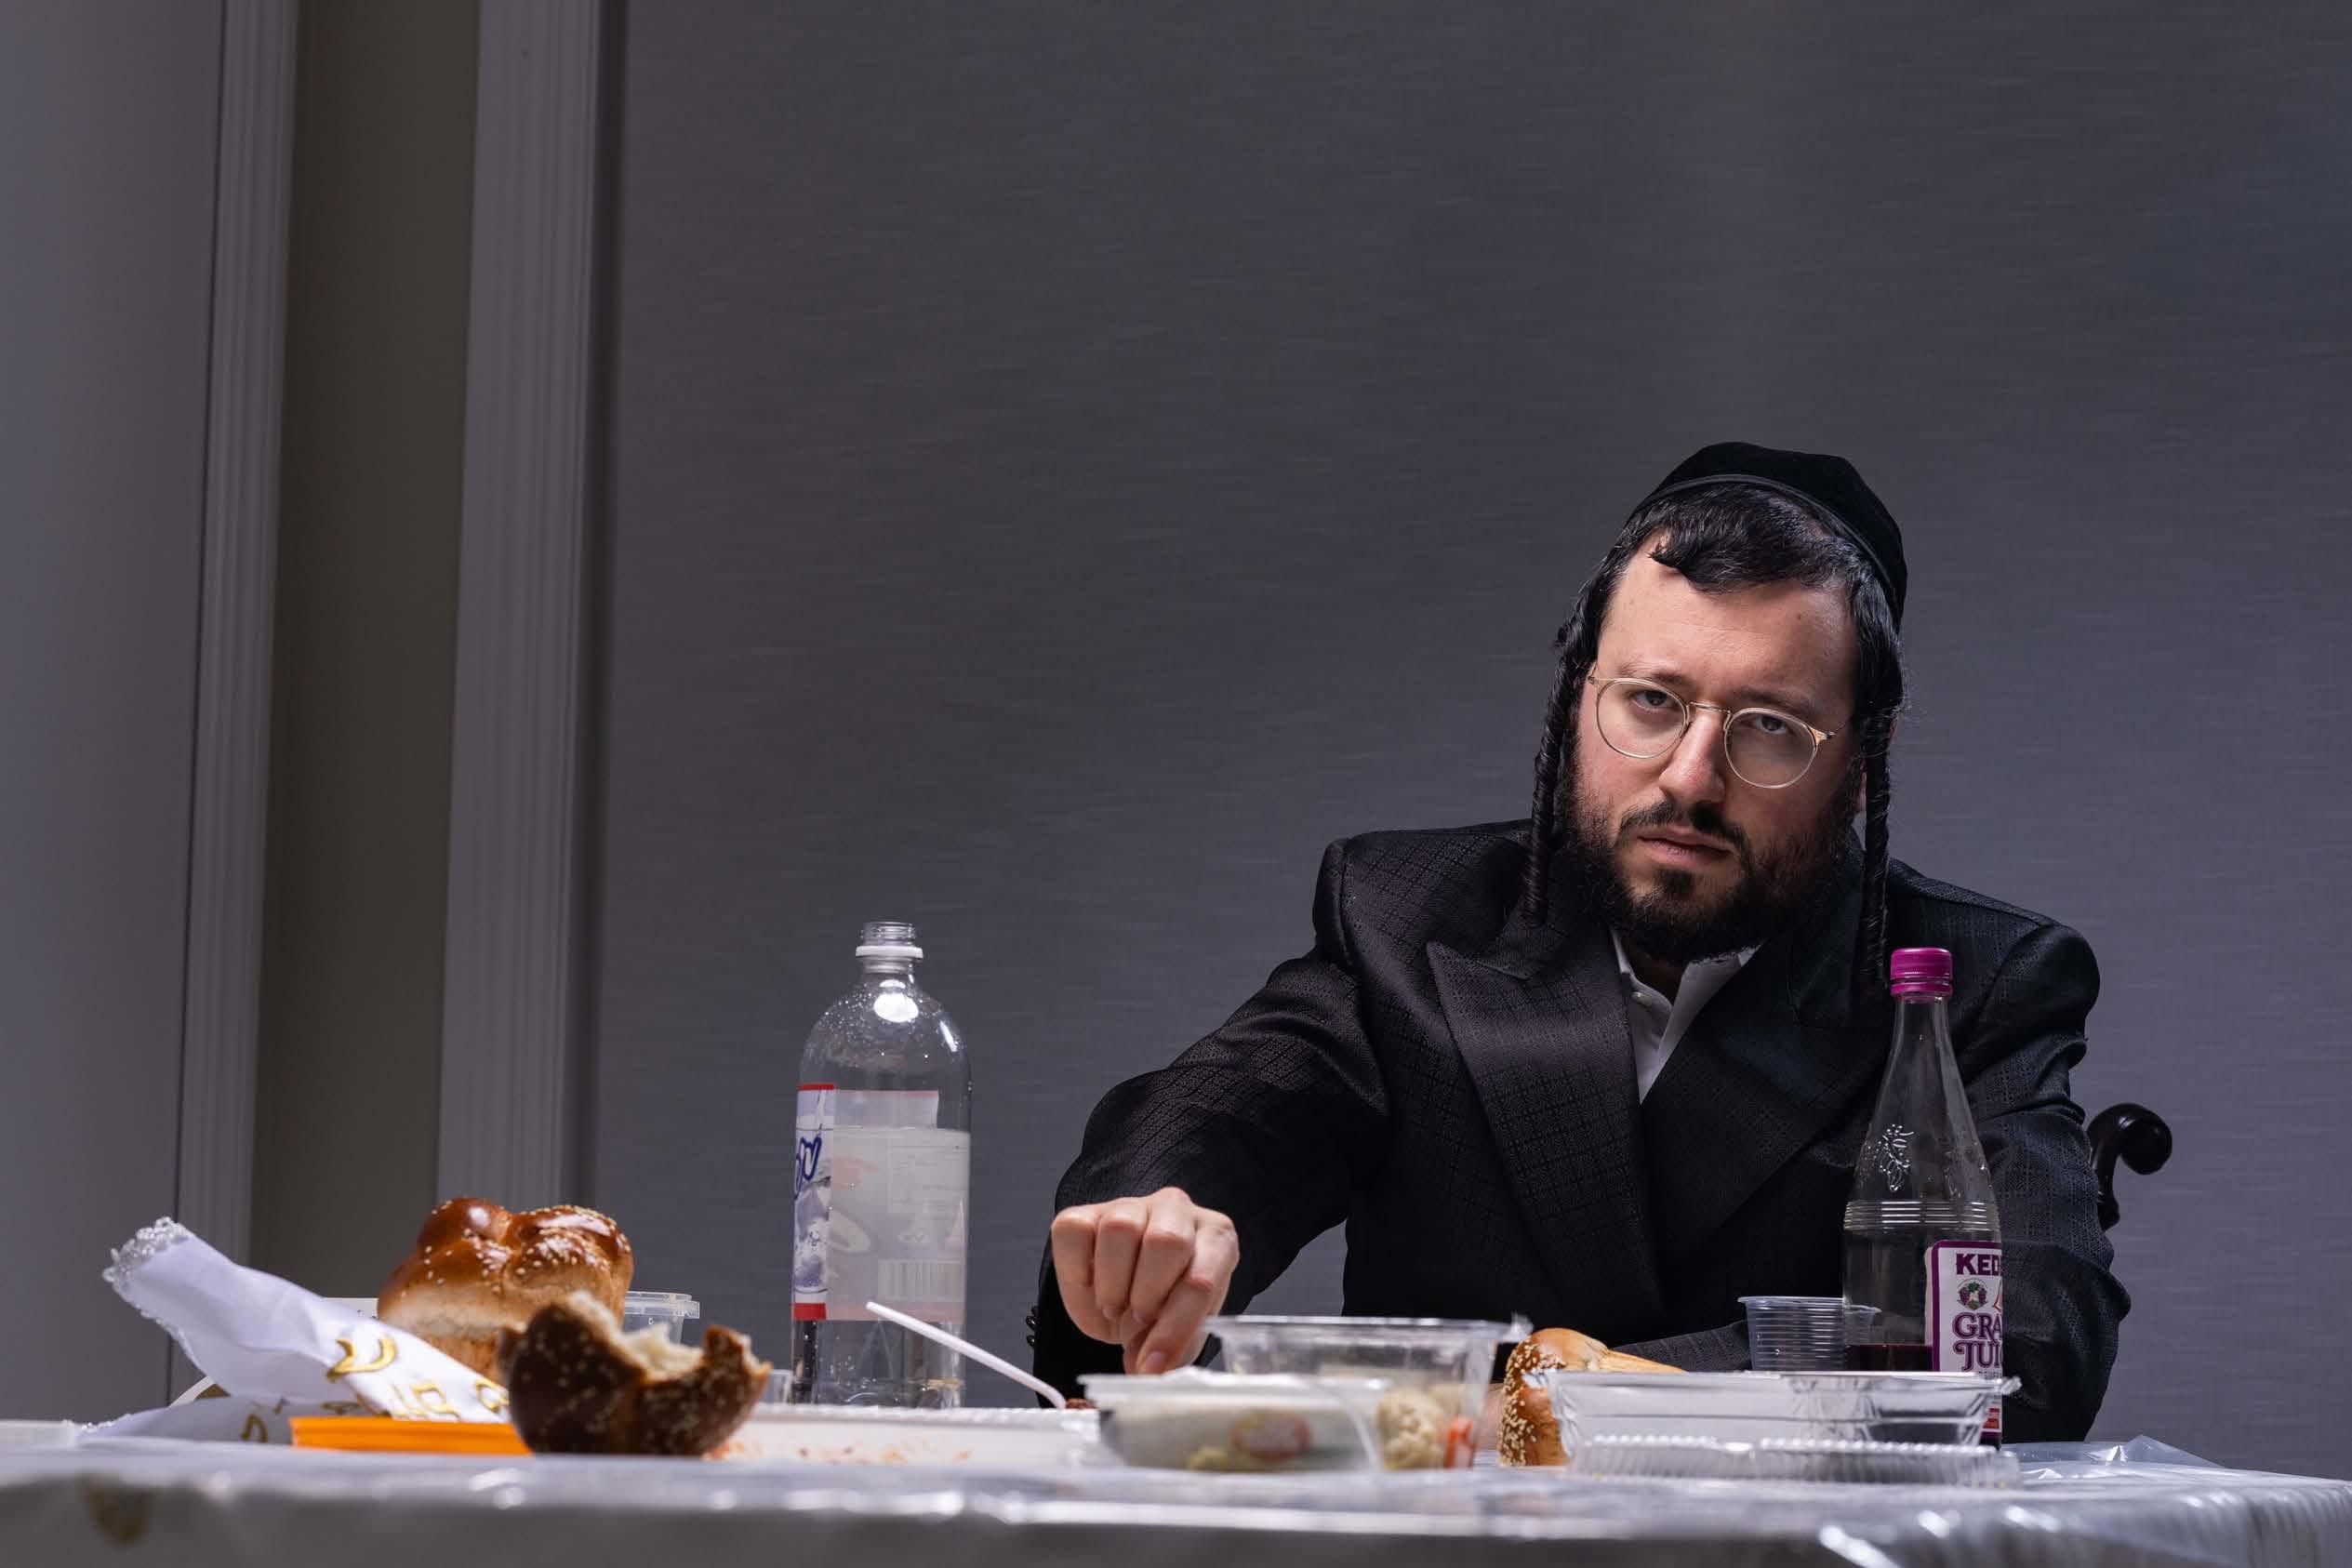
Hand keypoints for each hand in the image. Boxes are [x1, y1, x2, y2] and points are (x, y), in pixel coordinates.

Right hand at [1050, 1187, 1238, 1374]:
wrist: (1127, 1293)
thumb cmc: (1161, 1309)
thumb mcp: (1176, 1333)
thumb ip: (1170, 1351)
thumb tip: (1149, 1372)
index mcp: (1215, 1239)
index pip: (1200, 1279)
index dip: (1174, 1328)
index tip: (1153, 1363)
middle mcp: (1178, 1210)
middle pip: (1166, 1241)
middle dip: (1147, 1295)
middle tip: (1137, 1321)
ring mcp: (1131, 1205)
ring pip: (1120, 1229)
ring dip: (1112, 1284)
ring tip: (1114, 1307)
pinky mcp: (1087, 1211)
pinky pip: (1077, 1230)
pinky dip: (1077, 1271)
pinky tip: (1091, 1286)